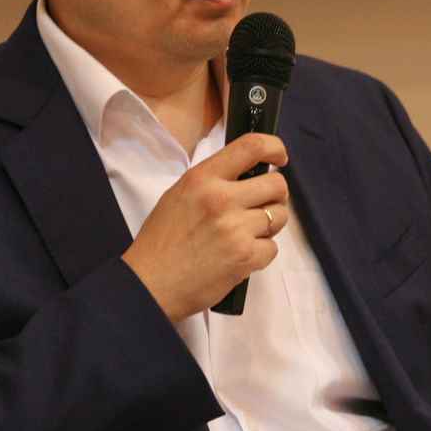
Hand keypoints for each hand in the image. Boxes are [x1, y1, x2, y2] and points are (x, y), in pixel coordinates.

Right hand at [123, 132, 290, 321]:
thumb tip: (247, 175)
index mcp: (202, 179)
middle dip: (276, 195)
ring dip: (269, 225)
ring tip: (247, 233)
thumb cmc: (161, 242)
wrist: (151, 283)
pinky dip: (261, 252)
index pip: (251, 146)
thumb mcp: (178, 195)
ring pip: (279, 216)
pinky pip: (273, 247)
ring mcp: (235, 228)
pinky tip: (240, 255)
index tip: (279, 157)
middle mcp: (220, 198)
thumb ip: (212, 181)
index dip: (274, 147)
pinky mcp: (245, 257)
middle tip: (262, 205)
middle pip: (276, 184)